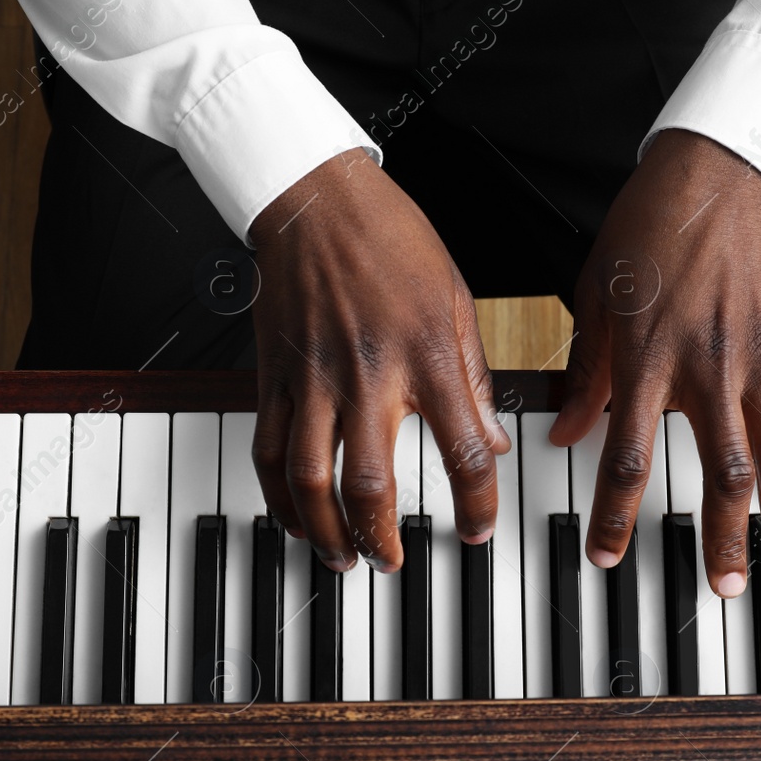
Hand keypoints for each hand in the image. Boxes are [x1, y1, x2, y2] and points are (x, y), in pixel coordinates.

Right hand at [249, 149, 509, 572]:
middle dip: (384, 537)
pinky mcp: (275, 376)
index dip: (475, 503)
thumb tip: (492, 440)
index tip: (478, 530)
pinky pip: (268, 451)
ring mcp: (314, 379)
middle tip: (396, 562)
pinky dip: (279, 497)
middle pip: (371, 483)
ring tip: (344, 559)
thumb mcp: (456, 299)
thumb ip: (474, 376)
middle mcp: (369, 374)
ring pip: (310, 479)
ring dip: (327, 532)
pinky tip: (297, 519)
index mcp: (427, 354)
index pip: (461, 450)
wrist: (315, 198)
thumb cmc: (390, 239)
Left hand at [550, 130, 760, 595]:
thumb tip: (563, 437)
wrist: (715, 171)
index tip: (606, 557)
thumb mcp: (596, 298)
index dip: (616, 516)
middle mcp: (707, 367)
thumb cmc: (647, 230)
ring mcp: (756, 357)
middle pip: (721, 473)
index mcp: (648, 358)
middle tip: (728, 590)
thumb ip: (586, 376)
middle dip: (724, 539)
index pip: (630, 458)